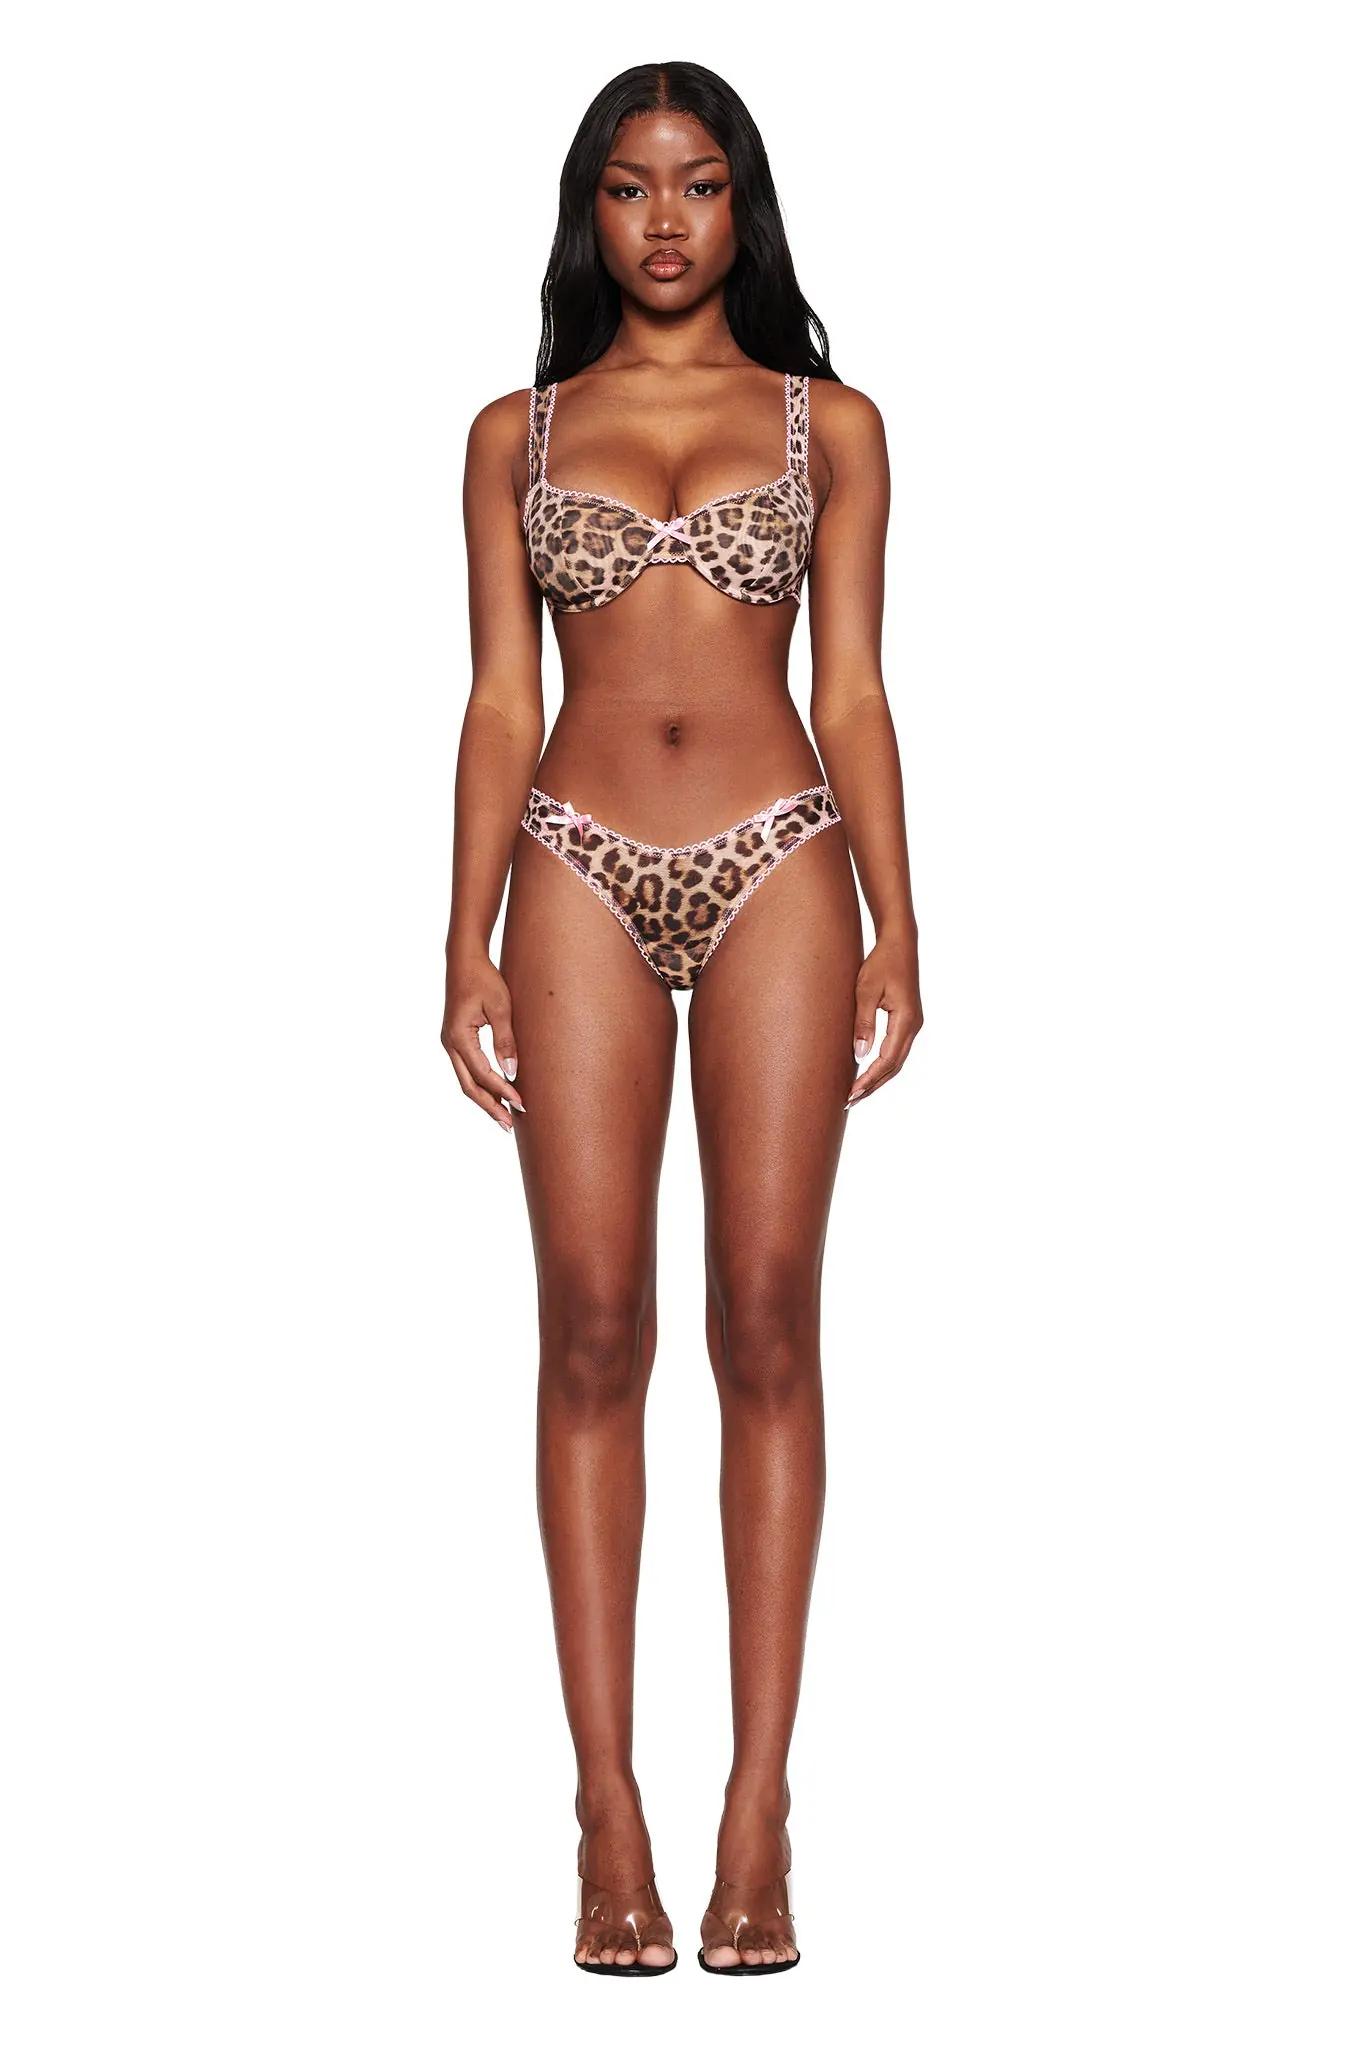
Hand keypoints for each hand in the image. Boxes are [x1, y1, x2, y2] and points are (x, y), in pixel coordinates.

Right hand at [441, 949, 525, 1132]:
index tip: (522, 1103)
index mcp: (458, 1037)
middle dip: (490, 1107)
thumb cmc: (484, 979)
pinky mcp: (455, 1040)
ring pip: (466, 1080)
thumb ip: (506, 1040)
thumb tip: (511, 1073)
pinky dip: (481, 1084)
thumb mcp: (500, 1007)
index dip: (502, 1091)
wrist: (464, 960)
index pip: (482, 1074)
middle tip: (509, 1125)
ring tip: (504, 1116)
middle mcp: (449, 1043)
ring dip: (485, 1099)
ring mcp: (450, 1043)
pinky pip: (467, 1070)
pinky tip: (496, 1093)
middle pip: (469, 1086)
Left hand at [846, 931, 922, 1108]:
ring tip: (857, 1092)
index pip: (887, 1060)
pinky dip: (882, 1065)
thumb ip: (863, 1022)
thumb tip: (860, 1055)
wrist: (899, 943)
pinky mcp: (907, 1020)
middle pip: (894, 1066)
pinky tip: (868, 1071)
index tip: (851, 1093)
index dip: (869, 1079)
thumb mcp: (866, 990)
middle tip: (849, 1100)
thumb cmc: (881, 963)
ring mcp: (913, 1024)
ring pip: (896, 1061)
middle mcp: (914, 1026)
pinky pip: (896, 1050)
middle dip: (873, 1085)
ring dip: (878, 1078)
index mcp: (906, 1020)